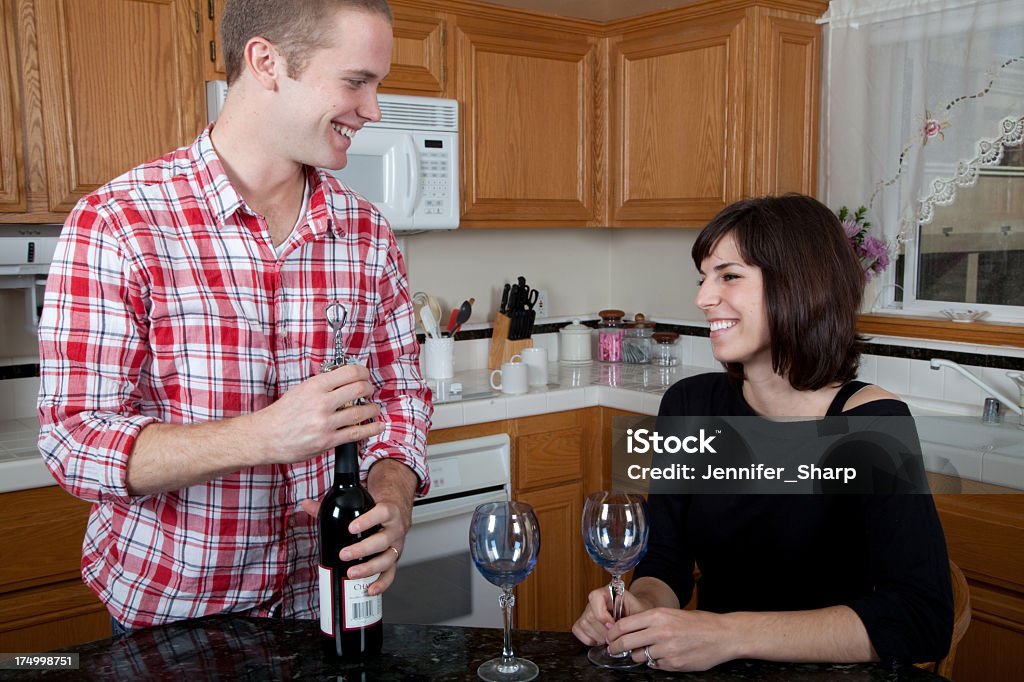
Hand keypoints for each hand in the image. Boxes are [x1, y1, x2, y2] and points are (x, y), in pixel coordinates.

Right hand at [251, 365, 383, 464]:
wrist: (266, 436)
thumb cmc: (281, 414)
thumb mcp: (300, 390)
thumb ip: (322, 385)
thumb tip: (344, 379)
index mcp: (314, 386)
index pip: (349, 372)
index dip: (363, 372)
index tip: (365, 375)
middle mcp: (321, 403)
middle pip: (359, 389)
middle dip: (369, 389)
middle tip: (369, 391)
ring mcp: (325, 423)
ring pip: (361, 412)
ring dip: (372, 409)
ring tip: (372, 408)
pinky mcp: (327, 441)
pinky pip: (356, 433)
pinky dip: (371, 429)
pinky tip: (376, 426)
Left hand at [300, 459, 416, 596]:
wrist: (397, 512)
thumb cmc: (377, 510)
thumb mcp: (361, 504)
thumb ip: (332, 505)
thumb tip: (306, 504)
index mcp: (389, 512)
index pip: (382, 513)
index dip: (368, 521)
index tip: (351, 528)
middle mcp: (395, 529)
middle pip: (383, 540)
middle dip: (362, 549)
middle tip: (343, 554)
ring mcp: (396, 546)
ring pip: (388, 559)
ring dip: (369, 568)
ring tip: (352, 573)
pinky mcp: (394, 560)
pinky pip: (391, 574)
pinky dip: (381, 583)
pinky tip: (369, 589)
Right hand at [572, 584, 649, 646]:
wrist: (636, 614)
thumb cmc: (637, 612)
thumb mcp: (640, 613)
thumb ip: (631, 619)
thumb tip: (622, 631)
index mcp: (609, 592)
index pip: (595, 597)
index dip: (602, 614)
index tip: (612, 626)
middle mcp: (595, 600)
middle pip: (589, 616)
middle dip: (603, 631)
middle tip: (614, 637)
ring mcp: (588, 610)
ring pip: (583, 624)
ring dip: (597, 636)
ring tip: (609, 639)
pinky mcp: (583, 621)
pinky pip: (577, 630)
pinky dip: (588, 639)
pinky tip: (599, 640)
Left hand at [607, 608, 737, 671]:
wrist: (723, 635)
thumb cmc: (699, 623)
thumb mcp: (672, 614)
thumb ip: (651, 621)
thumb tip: (630, 630)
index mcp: (658, 616)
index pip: (624, 625)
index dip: (613, 633)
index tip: (609, 637)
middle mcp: (660, 632)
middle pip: (626, 642)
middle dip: (616, 647)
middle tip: (613, 649)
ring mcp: (667, 649)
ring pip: (640, 656)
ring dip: (640, 655)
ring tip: (648, 650)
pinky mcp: (674, 664)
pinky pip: (656, 665)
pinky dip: (656, 662)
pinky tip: (666, 655)